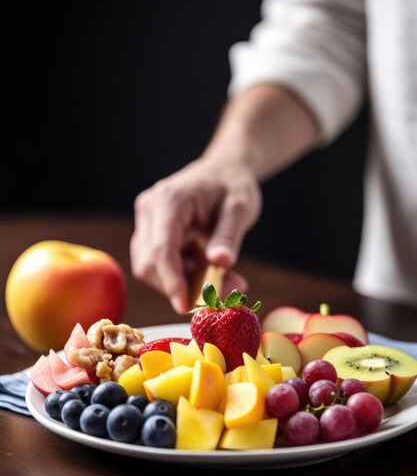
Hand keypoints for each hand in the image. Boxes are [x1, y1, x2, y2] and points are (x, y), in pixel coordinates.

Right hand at [130, 159, 261, 312]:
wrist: (223, 170)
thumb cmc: (232, 184)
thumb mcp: (241, 207)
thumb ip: (229, 235)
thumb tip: (220, 262)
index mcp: (169, 200)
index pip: (160, 249)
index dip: (170, 281)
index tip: (186, 306)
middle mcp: (149, 210)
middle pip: (150, 263)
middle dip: (181, 285)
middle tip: (223, 290)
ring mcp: (146, 221)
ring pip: (150, 268)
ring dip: (182, 282)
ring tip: (219, 276)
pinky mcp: (149, 232)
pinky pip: (157, 264)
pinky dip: (180, 275)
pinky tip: (204, 268)